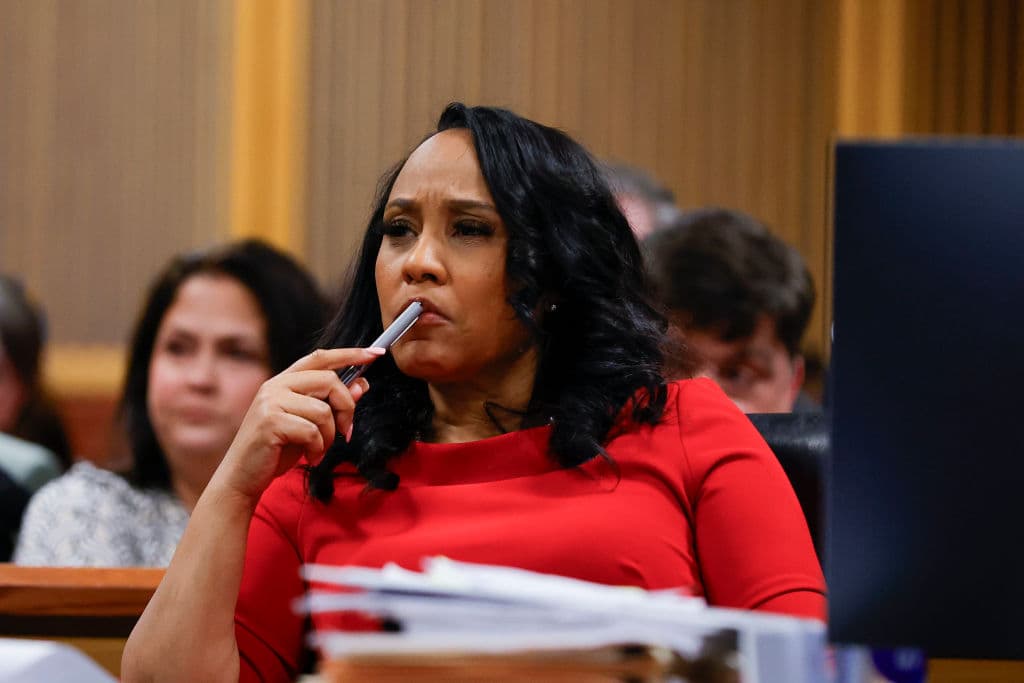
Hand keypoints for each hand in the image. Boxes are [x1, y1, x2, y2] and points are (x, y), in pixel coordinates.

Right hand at [214, 347, 383, 504]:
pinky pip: (312, 431)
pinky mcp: (270, 421)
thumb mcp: (309, 424)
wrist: (243, 477)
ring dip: (330, 436)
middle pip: (329, 380)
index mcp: (284, 381)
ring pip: (323, 410)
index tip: (376, 354)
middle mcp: (275, 386)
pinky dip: (318, 449)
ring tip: (319, 450)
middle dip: (346, 408)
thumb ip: (331, 403)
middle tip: (346, 431)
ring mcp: (270, 402)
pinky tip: (309, 458)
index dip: (350, 353)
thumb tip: (361, 384)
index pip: (321, 357)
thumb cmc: (276, 450)